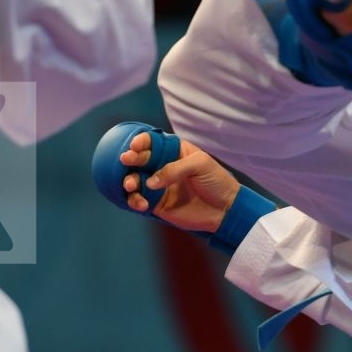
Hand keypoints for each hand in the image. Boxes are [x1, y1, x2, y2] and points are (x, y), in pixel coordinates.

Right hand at [119, 131, 242, 230]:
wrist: (225, 209)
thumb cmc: (216, 181)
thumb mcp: (200, 165)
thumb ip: (174, 168)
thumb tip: (150, 182)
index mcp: (173, 151)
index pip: (152, 142)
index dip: (141, 142)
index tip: (135, 146)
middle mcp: (162, 166)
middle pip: (139, 159)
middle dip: (130, 159)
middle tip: (126, 161)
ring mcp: (158, 185)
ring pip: (134, 180)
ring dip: (128, 181)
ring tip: (131, 186)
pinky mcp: (156, 204)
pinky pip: (138, 200)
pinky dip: (134, 200)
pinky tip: (141, 203)